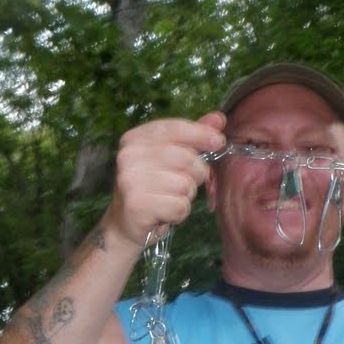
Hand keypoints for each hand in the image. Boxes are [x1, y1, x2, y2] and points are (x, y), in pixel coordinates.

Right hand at [106, 112, 225, 250]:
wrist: (124, 224)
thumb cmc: (151, 188)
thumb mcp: (168, 158)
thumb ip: (191, 137)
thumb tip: (218, 119)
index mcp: (135, 139)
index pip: (175, 128)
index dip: (201, 134)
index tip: (218, 141)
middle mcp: (129, 156)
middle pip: (186, 158)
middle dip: (195, 174)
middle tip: (183, 184)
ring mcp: (131, 181)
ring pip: (185, 185)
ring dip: (185, 196)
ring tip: (169, 199)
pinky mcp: (138, 205)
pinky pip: (179, 206)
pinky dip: (179, 214)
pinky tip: (165, 213)